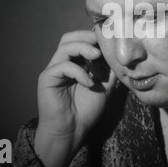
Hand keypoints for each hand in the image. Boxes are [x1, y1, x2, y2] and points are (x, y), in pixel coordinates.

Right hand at [34, 29, 115, 166]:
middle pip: (69, 38)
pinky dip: (78, 71)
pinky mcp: (46, 78)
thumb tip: (120, 56)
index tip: (108, 38)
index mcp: (76, 62)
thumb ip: (110, 71)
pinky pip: (62, 66)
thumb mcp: (105, 87)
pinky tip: (89, 83)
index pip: (80, 40)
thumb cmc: (86, 110)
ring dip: (83, 48)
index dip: (93, 36)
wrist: (72, 130)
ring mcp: (54, 69)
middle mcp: (63, 63)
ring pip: (65, 47)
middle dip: (86, 36)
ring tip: (97, 55)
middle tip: (101, 42)